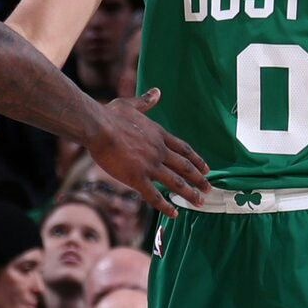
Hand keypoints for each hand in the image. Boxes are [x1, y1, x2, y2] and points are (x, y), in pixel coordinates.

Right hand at [89, 93, 208, 218]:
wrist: (98, 127)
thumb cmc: (110, 115)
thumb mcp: (130, 104)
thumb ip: (145, 102)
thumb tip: (157, 92)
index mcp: (158, 135)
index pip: (183, 149)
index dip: (196, 160)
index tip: (206, 168)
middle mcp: (159, 151)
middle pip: (185, 167)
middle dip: (199, 179)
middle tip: (209, 189)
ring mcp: (150, 165)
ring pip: (176, 183)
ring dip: (189, 193)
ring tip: (200, 202)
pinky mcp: (137, 178)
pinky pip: (155, 196)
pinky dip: (166, 206)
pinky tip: (175, 214)